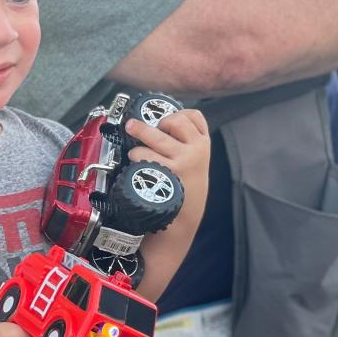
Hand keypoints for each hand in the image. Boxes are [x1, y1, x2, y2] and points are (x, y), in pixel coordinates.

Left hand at [128, 109, 210, 302]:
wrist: (182, 222)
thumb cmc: (184, 192)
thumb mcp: (195, 166)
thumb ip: (185, 145)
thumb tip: (157, 123)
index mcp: (204, 146)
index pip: (194, 117)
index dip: (177, 114)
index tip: (165, 121)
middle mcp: (195, 152)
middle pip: (172, 121)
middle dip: (150, 124)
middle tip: (133, 127)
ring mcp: (181, 163)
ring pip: (153, 137)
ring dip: (139, 142)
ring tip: (134, 151)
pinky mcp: (165, 176)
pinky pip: (143, 157)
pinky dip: (134, 159)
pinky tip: (135, 168)